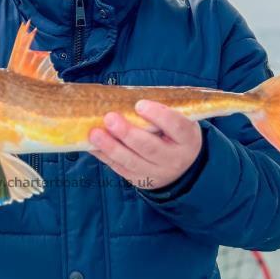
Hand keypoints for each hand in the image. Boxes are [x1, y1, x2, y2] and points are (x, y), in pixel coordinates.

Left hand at [88, 100, 202, 189]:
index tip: (139, 104)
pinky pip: (120, 168)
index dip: (159, 115)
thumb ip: (161, 111)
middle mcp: (174, 159)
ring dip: (111, 147)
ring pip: (132, 161)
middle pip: (150, 147)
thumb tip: (125, 98)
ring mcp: (156, 173)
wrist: (182, 167)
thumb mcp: (179, 121)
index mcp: (188, 139)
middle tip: (110, 118)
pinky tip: (92, 145)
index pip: (176, 127)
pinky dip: (105, 156)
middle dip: (127, 133)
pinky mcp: (140, 180)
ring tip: (95, 133)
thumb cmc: (175, 134)